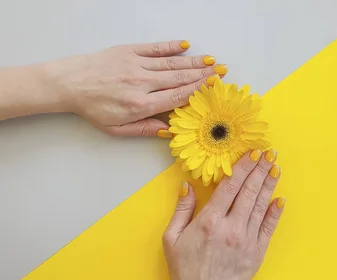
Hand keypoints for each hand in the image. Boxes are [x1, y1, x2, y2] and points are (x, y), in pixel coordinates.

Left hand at [44, 40, 227, 136]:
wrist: (68, 83)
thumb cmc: (93, 108)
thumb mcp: (117, 128)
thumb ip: (144, 130)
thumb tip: (168, 131)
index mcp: (141, 104)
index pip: (177, 96)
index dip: (198, 90)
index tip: (214, 85)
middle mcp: (142, 83)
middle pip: (179, 78)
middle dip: (203, 74)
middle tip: (221, 70)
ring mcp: (136, 65)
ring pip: (171, 63)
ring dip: (194, 62)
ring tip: (211, 60)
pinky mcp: (128, 51)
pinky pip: (154, 48)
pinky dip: (171, 46)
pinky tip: (186, 45)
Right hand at [163, 149, 283, 279]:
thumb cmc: (184, 269)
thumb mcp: (172, 237)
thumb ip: (182, 209)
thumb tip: (187, 185)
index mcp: (210, 221)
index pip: (231, 186)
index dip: (243, 167)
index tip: (252, 153)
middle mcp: (231, 228)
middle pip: (249, 191)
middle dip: (260, 169)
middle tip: (268, 153)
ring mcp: (247, 240)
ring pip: (261, 205)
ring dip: (269, 184)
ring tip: (275, 168)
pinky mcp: (257, 252)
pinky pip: (268, 227)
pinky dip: (275, 212)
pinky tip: (279, 198)